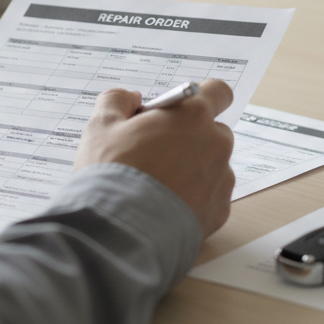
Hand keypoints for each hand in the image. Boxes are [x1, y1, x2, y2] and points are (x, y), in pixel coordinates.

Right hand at [76, 79, 235, 238]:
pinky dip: (192, 199)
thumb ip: (118, 100)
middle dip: (190, 137)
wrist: (118, 232)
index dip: (200, 97)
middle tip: (156, 151)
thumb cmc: (112, 173)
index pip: (218, 91)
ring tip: (157, 185)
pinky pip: (210, 198)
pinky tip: (164, 206)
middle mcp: (216, 144)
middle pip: (213, 132)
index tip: (181, 110)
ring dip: (192, 170)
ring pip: (212, 166)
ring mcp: (221, 180)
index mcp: (193, 115)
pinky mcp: (219, 212)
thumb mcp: (101, 125)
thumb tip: (131, 98)